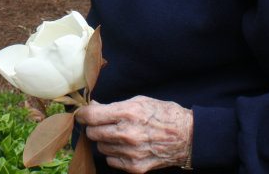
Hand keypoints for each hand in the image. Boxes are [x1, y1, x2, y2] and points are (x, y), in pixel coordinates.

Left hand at [75, 96, 192, 172]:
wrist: (187, 137)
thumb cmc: (163, 115)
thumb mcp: (138, 101)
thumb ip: (113, 106)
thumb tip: (92, 107)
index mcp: (128, 113)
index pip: (92, 116)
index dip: (82, 114)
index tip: (81, 114)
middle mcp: (127, 134)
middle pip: (93, 133)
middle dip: (94, 127)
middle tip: (101, 123)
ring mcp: (131, 153)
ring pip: (100, 148)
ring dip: (105, 141)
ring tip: (118, 134)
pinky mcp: (135, 167)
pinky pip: (111, 160)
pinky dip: (114, 153)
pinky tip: (125, 146)